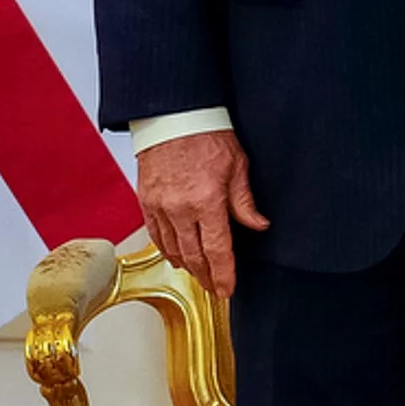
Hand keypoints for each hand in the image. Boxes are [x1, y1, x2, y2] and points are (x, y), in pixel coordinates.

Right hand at [136, 130, 268, 300]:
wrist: (173, 116)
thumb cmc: (207, 134)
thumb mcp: (237, 165)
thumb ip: (245, 201)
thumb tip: (258, 225)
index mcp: (207, 201)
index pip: (217, 250)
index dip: (223, 274)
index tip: (228, 289)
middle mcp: (180, 208)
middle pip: (193, 256)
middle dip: (206, 277)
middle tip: (216, 287)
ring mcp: (160, 206)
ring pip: (172, 249)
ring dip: (187, 266)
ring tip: (200, 275)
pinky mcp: (146, 202)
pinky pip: (155, 235)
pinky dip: (167, 250)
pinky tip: (177, 256)